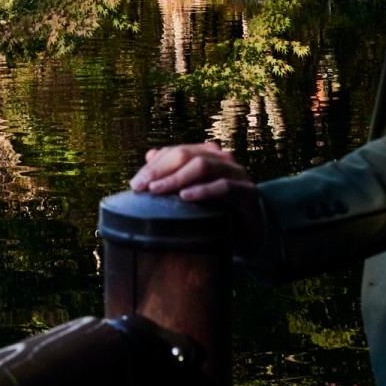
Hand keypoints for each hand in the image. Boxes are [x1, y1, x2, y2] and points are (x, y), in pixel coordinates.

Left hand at [129, 143, 263, 249]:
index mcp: (207, 155)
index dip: (153, 165)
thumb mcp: (193, 194)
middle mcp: (223, 159)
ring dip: (177, 178)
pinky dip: (203, 190)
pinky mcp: (248, 192)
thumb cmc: (218, 212)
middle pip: (187, 154)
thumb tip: (149, 154)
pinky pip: (224, 187)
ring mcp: (237, 173)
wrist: (250, 234)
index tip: (135, 184)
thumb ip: (174, 174)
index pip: (175, 152)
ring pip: (203, 166)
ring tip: (157, 190)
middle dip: (160, 170)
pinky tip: (185, 197)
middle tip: (142, 187)